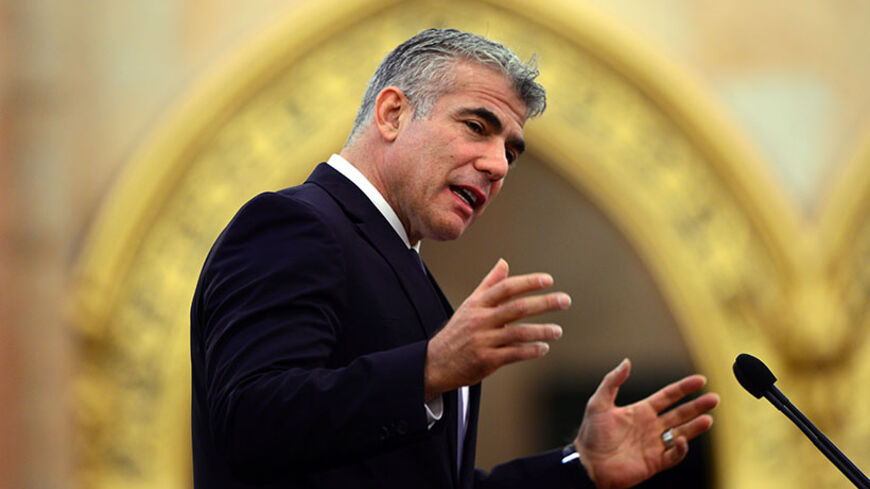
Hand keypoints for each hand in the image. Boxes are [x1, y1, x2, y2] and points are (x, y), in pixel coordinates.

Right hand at [424, 259, 569, 398]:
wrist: (436, 362)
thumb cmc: (458, 331)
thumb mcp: (470, 305)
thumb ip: (489, 284)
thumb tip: (504, 263)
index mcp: (478, 304)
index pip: (506, 288)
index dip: (528, 282)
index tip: (548, 280)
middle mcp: (481, 320)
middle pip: (517, 308)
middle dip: (544, 303)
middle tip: (565, 300)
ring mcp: (484, 340)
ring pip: (519, 333)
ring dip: (542, 331)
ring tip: (558, 330)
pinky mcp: (486, 360)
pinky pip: (514, 354)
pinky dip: (531, 350)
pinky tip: (544, 348)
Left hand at [575, 359, 719, 488]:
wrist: (588, 464)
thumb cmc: (591, 435)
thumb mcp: (598, 403)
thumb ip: (612, 382)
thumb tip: (626, 362)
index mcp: (640, 411)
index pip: (668, 396)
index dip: (683, 388)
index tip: (700, 380)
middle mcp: (651, 426)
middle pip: (680, 414)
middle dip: (697, 406)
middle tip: (714, 399)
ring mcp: (654, 444)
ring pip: (682, 433)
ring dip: (695, 427)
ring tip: (709, 419)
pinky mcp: (655, 462)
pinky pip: (674, 455)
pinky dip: (680, 449)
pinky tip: (682, 440)